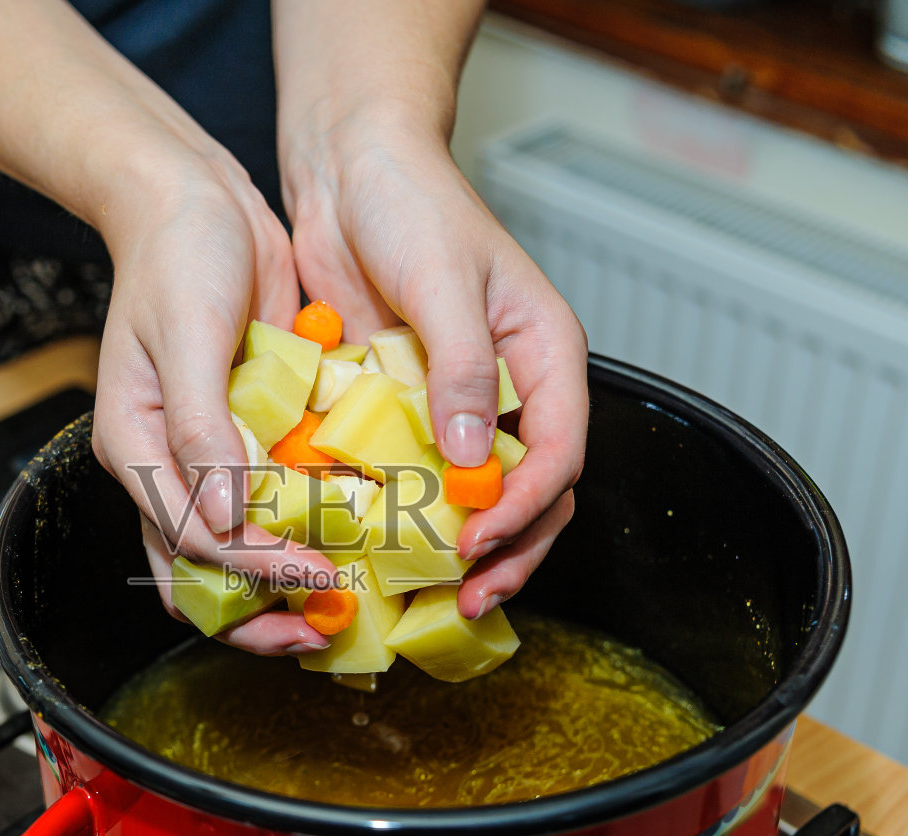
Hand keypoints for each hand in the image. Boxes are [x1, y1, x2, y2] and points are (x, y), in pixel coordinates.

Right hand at [90, 145, 336, 655]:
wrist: (197, 200)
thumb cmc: (178, 254)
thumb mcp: (186, 335)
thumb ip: (202, 429)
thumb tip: (228, 518)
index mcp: (138, 450)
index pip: (192, 543)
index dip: (255, 572)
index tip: (317, 575)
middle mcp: (170, 467)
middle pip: (203, 575)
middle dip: (260, 615)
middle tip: (326, 627)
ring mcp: (212, 457)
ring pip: (239, 555)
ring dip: (285, 586)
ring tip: (346, 603)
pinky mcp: (252, 436)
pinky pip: (277, 505)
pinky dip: (308, 531)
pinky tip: (356, 541)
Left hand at [282, 107, 589, 619]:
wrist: (348, 168)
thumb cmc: (409, 200)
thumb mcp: (444, 279)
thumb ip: (465, 368)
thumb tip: (475, 457)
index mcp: (545, 354)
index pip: (559, 450)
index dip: (527, 505)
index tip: (479, 538)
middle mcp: (511, 386)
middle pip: (533, 491)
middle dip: (508, 548)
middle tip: (468, 597)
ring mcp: (459, 402)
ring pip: (479, 494)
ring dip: (463, 545)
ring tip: (435, 593)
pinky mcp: (407, 406)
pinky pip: (417, 474)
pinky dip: (407, 513)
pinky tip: (381, 547)